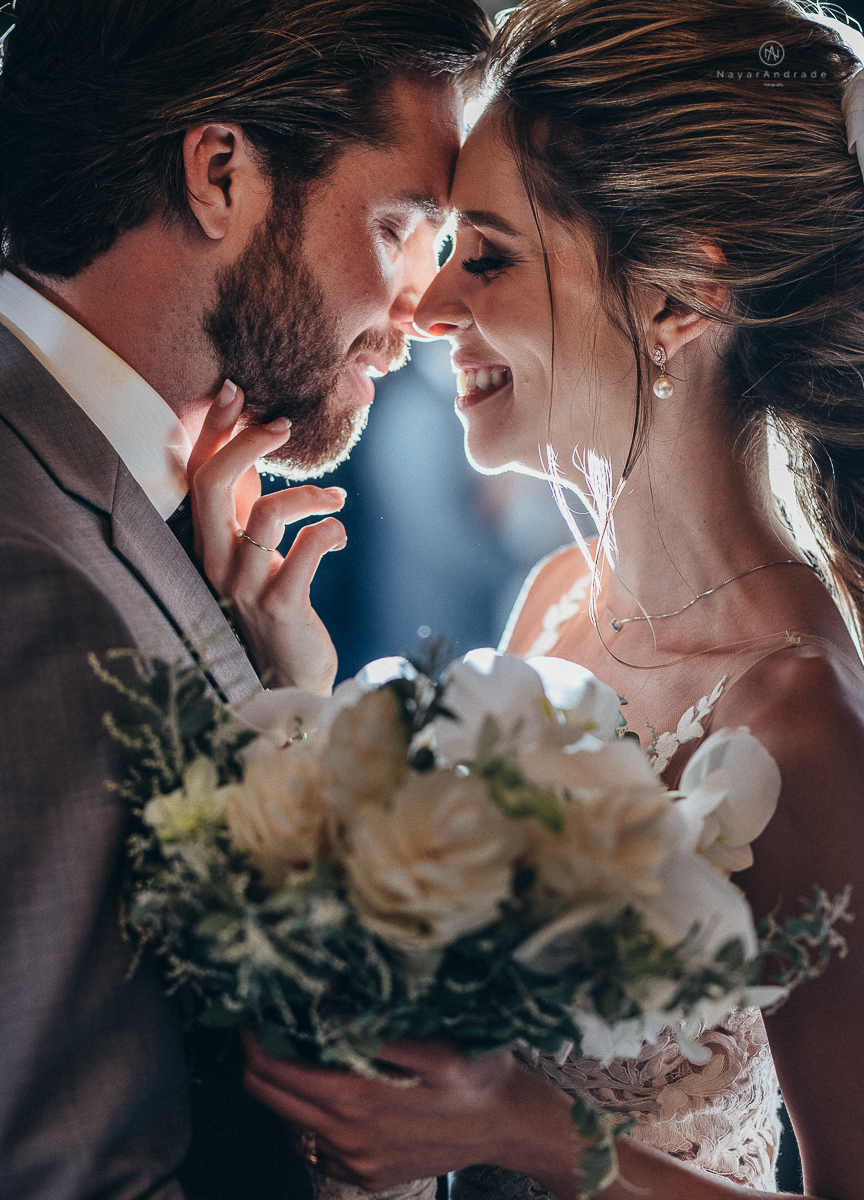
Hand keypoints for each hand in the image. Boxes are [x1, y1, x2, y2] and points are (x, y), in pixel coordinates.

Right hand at [188, 381, 346, 694]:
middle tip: (285, 424)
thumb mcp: (256, 553)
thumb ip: (249, 505)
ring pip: (265, 516)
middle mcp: (216, 563)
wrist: (290, 683)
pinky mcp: (282, 608)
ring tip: (334, 498)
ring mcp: (245, 588)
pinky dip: (327, 531)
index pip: (196, 475)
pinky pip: (304, 553)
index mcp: (209, 543)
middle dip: (248, 443)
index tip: (236, 390)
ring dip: (307, 494)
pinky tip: (338, 532)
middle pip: (212, 486)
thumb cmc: (277, 609)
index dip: (213, 430)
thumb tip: (254, 444)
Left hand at [241, 1033, 577, 1192]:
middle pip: (269, 1097)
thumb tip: (330, 1019)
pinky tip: (338, 1092)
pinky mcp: (367, 1175)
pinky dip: (316, 1117)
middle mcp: (346, 1135)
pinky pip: (321, 1146)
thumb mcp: (434, 1043)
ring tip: (303, 1053)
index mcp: (355, 1097)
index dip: (255, 1039)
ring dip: (289, 1089)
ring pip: (293, 1122)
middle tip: (267, 1027)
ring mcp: (354, 1161)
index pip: (274, 1071)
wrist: (507, 1125)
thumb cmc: (475, 1074)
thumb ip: (378, 1033)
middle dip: (260, 1060)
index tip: (252, 1013)